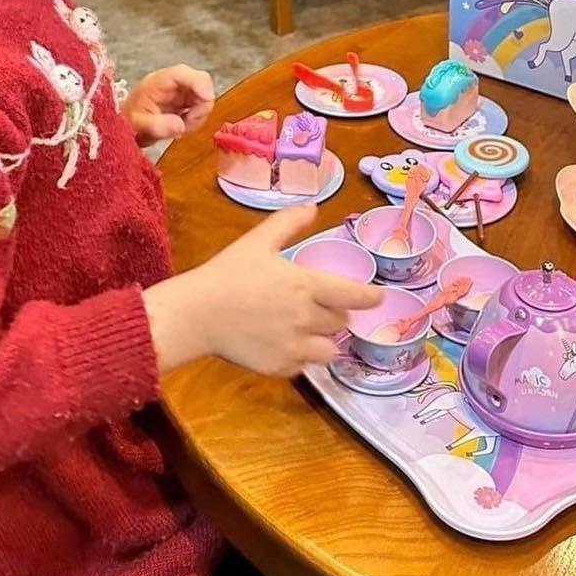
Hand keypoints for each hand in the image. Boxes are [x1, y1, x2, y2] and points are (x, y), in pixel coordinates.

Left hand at [125, 64, 214, 144]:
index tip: (206, 98)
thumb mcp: (138, 125)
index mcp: (158, 82)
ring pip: (204, 96)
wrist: (128, 126)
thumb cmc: (129, 121)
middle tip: (187, 123)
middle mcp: (172, 83)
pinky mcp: (186, 101)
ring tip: (180, 127)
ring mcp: (181, 91)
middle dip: (201, 104)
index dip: (198, 82)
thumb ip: (157, 126)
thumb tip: (180, 125)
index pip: (182, 73)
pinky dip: (197, 119)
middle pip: (200, 82)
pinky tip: (182, 126)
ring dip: (198, 115)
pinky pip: (201, 106)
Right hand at [143, 205, 381, 377]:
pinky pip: (304, 367)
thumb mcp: (258, 241)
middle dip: (335, 313)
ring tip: (308, 329)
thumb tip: (313, 207)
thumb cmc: (228, 273)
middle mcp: (307, 318)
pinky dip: (301, 357)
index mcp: (306, 286)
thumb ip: (288, 223)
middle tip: (318, 304)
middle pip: (341, 322)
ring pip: (329, 350)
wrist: (198, 313)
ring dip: (324, 340)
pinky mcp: (280, 368)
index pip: (354, 296)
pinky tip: (285, 343)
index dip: (370, 297)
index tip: (376, 297)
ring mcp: (294, 347)